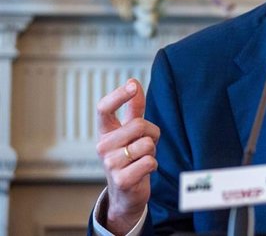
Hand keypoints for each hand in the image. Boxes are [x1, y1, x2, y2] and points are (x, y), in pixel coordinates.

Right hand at [96, 79, 159, 234]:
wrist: (126, 193)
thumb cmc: (130, 157)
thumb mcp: (130, 132)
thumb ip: (133, 108)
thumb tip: (133, 81)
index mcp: (105, 132)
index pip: (104, 108)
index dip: (118, 95)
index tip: (133, 85)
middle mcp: (103, 146)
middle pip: (138, 125)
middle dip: (152, 133)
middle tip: (147, 144)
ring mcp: (110, 164)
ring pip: (147, 144)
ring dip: (152, 151)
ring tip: (142, 159)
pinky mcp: (122, 180)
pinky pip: (149, 161)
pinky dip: (153, 165)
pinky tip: (144, 171)